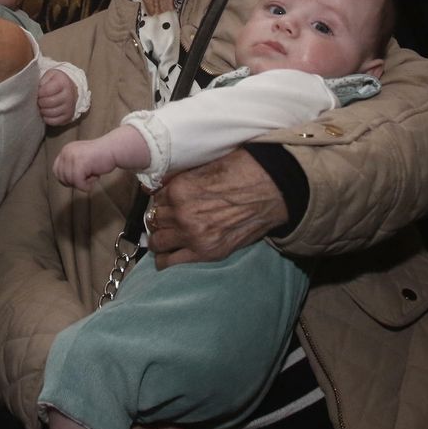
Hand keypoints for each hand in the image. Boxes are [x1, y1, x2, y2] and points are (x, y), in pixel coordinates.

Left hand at [37, 67, 77, 125]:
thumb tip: (35, 90)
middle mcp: (69, 95)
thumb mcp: (50, 75)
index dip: (39, 93)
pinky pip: (53, 121)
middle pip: (48, 103)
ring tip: (43, 105)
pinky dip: (47, 118)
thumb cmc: (56, 82)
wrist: (70, 90)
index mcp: (63, 82)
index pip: (46, 91)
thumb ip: (42, 80)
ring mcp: (69, 107)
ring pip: (50, 113)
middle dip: (40, 102)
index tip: (39, 92)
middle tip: (40, 100)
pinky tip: (46, 112)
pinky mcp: (68, 117)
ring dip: (43, 110)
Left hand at [54, 139, 118, 190]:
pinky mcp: (80, 163)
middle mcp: (67, 152)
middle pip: (62, 178)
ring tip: (94, 174)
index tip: (79, 179)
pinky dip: (87, 186)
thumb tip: (63, 181)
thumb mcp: (81, 159)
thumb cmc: (100, 156)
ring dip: (83, 183)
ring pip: (70, 182)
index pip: (56, 170)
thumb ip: (71, 166)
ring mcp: (73, 157)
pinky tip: (97, 177)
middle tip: (88, 177)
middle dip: (75, 182)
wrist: (114, 149)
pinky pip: (79, 183)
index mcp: (66, 150)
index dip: (66, 179)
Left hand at [148, 148, 287, 268]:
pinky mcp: (207, 252)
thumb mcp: (206, 165)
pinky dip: (165, 259)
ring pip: (157, 241)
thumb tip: (159, 185)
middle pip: (154, 219)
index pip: (154, 197)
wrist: (274, 189)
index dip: (161, 199)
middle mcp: (181, 214)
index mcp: (179, 189)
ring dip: (161, 237)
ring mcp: (193, 236)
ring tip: (168, 236)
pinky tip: (168, 254)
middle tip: (168, 218)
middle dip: (160, 218)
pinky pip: (170, 262)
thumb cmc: (244, 170)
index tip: (166, 202)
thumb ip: (179, 178)